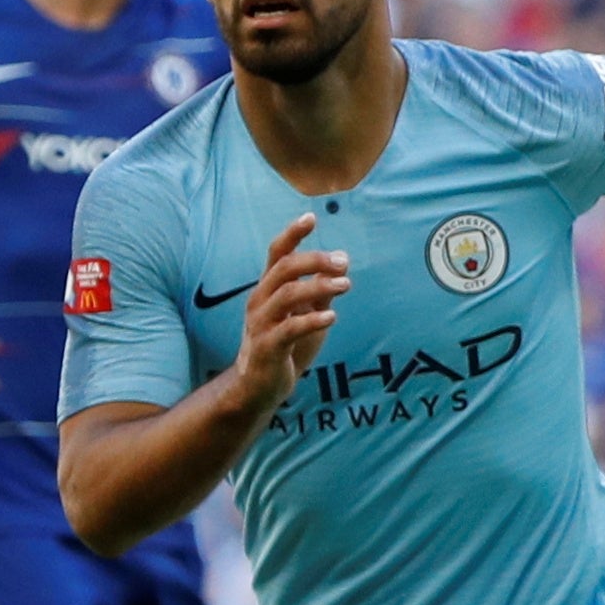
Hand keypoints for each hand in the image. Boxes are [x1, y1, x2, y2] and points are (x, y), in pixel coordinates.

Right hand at [223, 212, 350, 407]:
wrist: (258, 388)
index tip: (311, 217)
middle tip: (344, 261)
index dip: (292, 233)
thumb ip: (317, 291)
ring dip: (319, 286)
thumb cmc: (284, 347)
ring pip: (287, 294)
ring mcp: (261, 323)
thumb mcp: (303, 314)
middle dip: (315, 259)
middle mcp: (260, 300)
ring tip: (346, 284)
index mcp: (268, 289)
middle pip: (284, 267)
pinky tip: (332, 316)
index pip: (277, 253)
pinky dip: (312, 319)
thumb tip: (339, 264)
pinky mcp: (267, 347)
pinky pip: (289, 328)